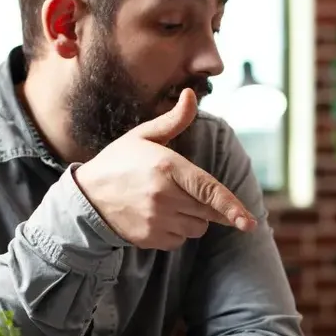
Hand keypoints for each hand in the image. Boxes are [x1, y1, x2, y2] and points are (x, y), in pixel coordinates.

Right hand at [73, 88, 256, 249]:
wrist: (86, 196)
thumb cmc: (120, 162)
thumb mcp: (144, 135)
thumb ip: (174, 120)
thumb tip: (191, 94)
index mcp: (167, 167)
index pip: (208, 190)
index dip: (231, 207)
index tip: (249, 222)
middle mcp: (163, 196)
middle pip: (208, 211)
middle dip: (204, 204)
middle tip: (180, 191)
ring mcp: (156, 220)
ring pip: (197, 228)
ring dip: (191, 218)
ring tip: (165, 202)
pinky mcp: (150, 239)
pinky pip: (180, 241)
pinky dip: (176, 231)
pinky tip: (156, 216)